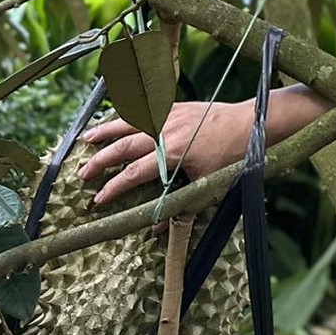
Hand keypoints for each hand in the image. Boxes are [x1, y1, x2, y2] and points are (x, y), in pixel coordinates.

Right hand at [78, 99, 255, 207]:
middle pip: (124, 146)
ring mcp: (170, 116)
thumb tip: (157, 227)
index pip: (133, 173)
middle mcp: (167, 131)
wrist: (253, 122)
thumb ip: (182, 207)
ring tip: (86, 139)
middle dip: (100, 160)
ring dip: (106, 130)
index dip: (113, 188)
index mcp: (172, 153)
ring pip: (130, 122)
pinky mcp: (177, 106)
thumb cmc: (233, 155)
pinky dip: (127, 115)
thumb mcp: (208, 186)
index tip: (97, 200)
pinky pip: (145, 109)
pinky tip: (117, 119)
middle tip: (82, 174)